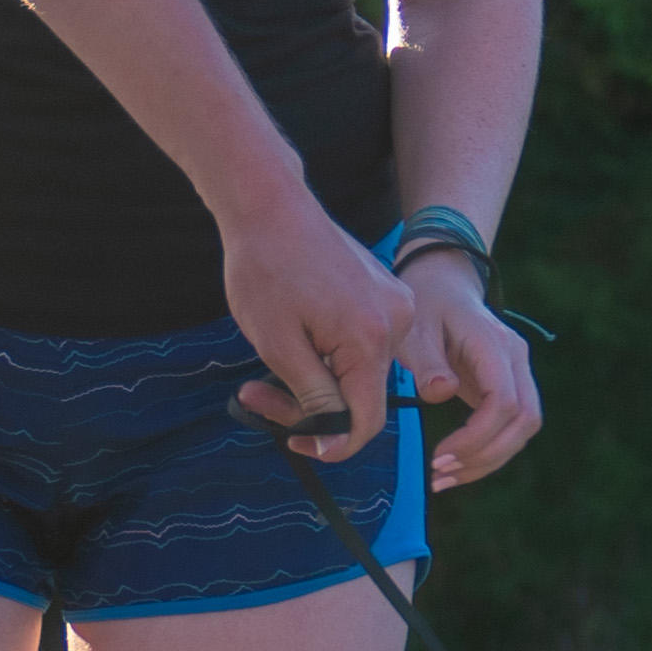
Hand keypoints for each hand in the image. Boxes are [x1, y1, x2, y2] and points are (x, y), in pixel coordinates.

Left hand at [222, 195, 414, 458]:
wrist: (270, 206)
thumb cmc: (265, 269)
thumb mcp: (278, 345)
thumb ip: (312, 396)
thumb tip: (333, 435)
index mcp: (370, 339)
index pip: (366, 419)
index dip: (333, 444)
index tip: (296, 445)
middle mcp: (397, 323)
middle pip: (360, 395)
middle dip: (309, 404)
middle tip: (254, 395)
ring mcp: (396, 305)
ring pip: (359, 371)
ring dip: (316, 379)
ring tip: (267, 361)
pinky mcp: (386, 294)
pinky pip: (362, 344)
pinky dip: (328, 353)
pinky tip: (295, 336)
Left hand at [397, 256, 542, 485]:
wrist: (444, 284)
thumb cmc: (426, 304)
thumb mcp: (415, 327)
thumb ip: (426, 361)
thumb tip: (440, 394)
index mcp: (494, 344)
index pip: (505, 402)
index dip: (477, 437)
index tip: (439, 456)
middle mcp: (516, 359)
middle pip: (525, 421)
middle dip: (486, 457)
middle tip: (440, 476)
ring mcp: (518, 373)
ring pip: (523, 430)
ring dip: (488, 461)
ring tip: (443, 479)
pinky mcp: (510, 386)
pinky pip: (511, 426)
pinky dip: (487, 451)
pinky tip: (455, 466)